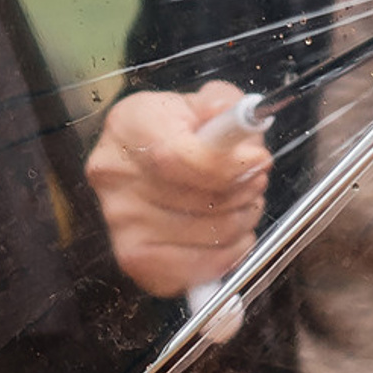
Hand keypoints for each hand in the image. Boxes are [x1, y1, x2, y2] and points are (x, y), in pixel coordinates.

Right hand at [88, 80, 269, 297]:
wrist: (148, 154)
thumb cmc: (180, 128)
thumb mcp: (205, 101)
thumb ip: (225, 104)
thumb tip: (240, 122)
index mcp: (128, 125)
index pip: (176, 158)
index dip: (227, 166)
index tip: (258, 160)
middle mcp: (114, 176)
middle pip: (199, 200)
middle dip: (245, 191)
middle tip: (256, 179)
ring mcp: (120, 222)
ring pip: (207, 235)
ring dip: (242, 221)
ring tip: (244, 203)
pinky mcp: (134, 259)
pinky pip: (196, 270)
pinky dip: (227, 257)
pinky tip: (229, 236)